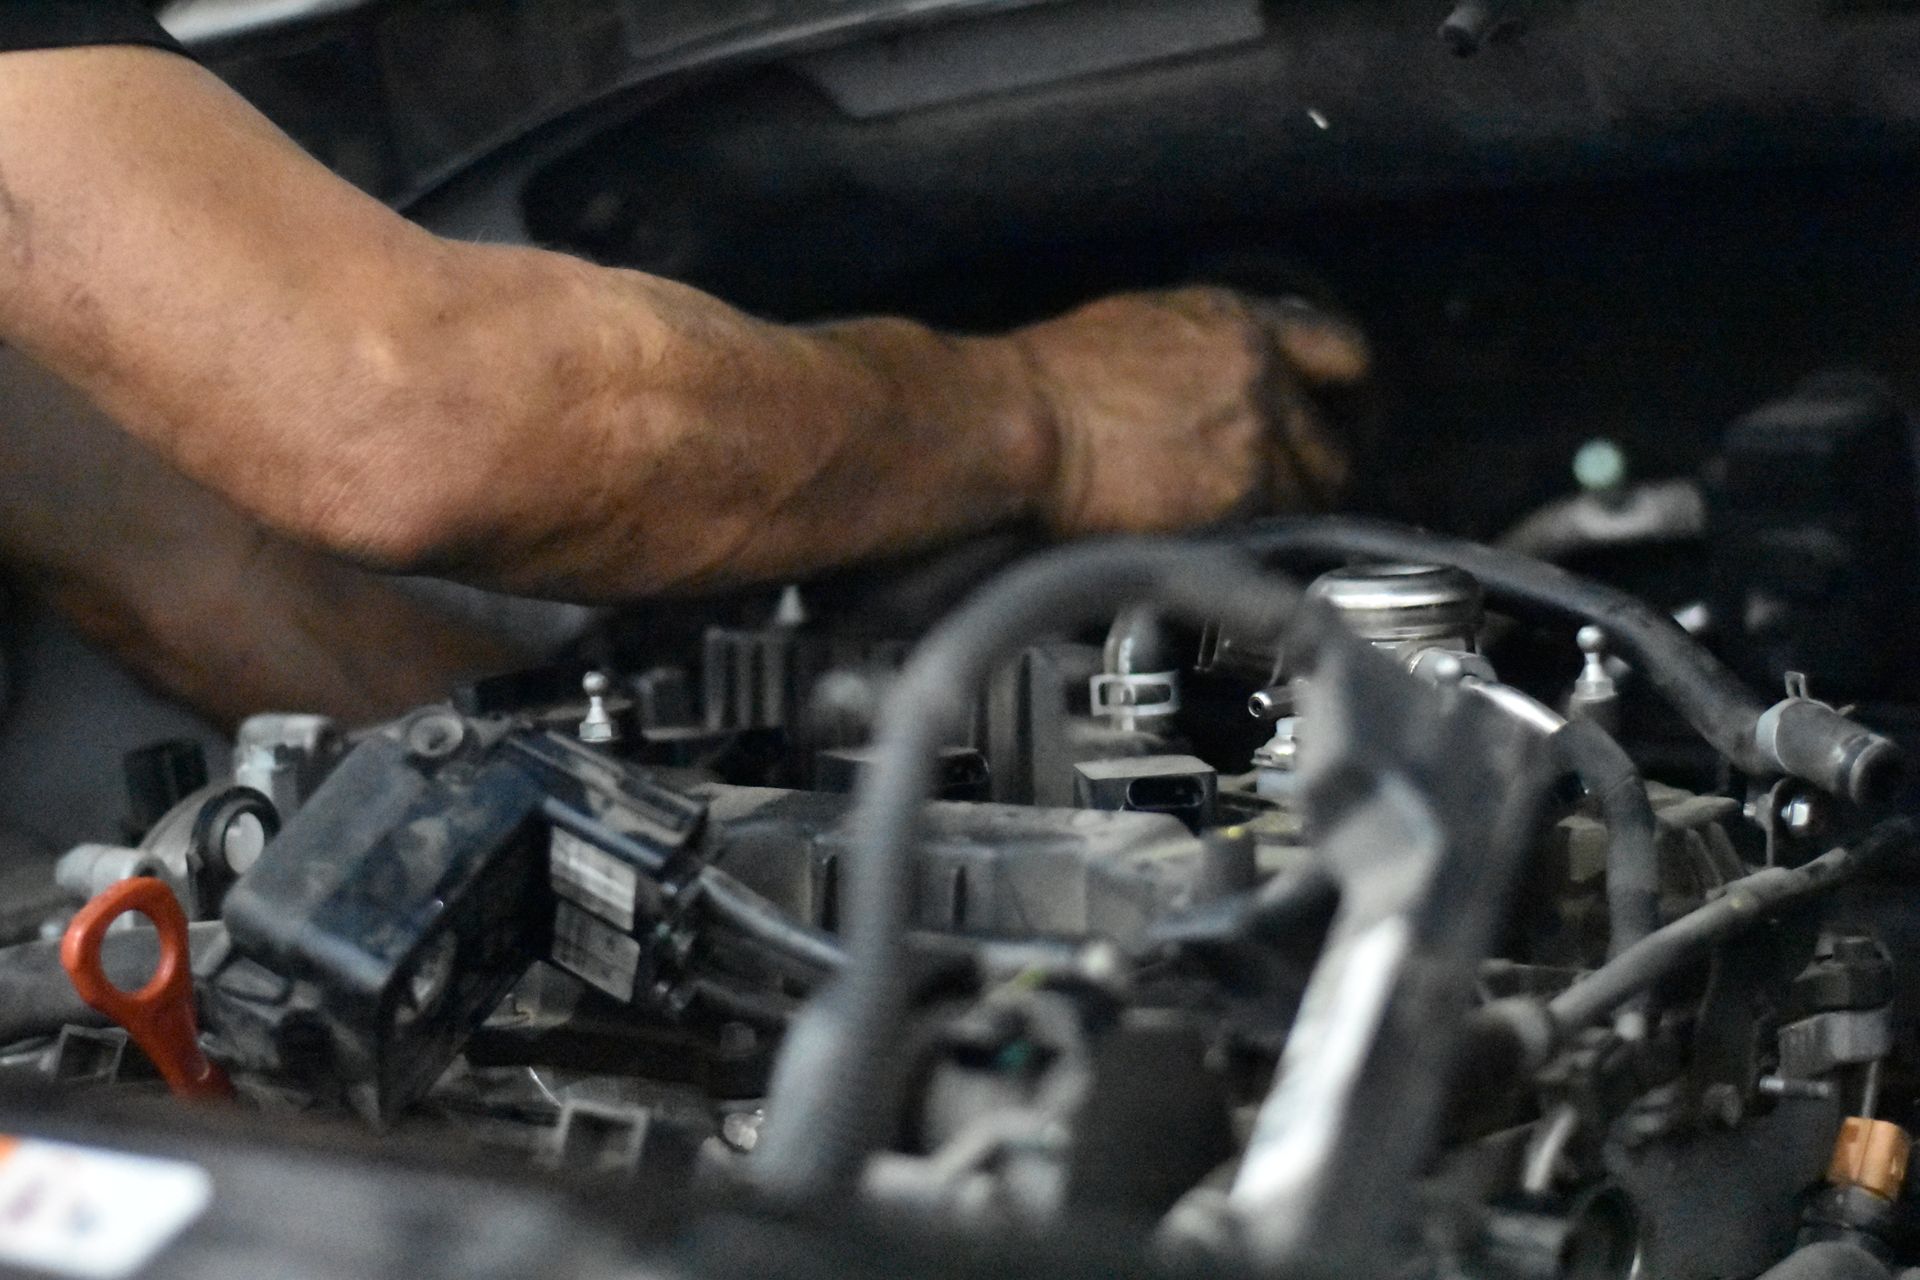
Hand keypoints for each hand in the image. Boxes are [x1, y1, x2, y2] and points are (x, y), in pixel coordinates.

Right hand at [1009, 287, 1368, 536]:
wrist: (1018, 423)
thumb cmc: (1048, 381)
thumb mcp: (1141, 328)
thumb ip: (1207, 351)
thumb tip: (1226, 382)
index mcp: (1238, 324)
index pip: (1340, 351)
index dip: (1340, 393)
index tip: (1335, 416)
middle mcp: (1260, 376)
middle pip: (1332, 440)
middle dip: (1312, 470)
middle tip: (1285, 493)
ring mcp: (1254, 440)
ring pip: (1310, 496)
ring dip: (1285, 515)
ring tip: (1242, 529)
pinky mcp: (1236, 500)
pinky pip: (1274, 533)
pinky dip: (1254, 545)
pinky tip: (1220, 545)